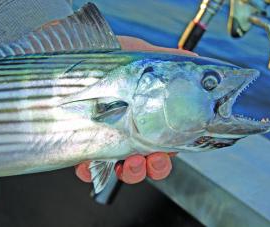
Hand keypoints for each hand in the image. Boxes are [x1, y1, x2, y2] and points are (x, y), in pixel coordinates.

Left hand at [75, 36, 194, 183]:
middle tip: (152, 160)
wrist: (76, 53)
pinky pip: (88, 166)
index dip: (167, 153)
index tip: (167, 153)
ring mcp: (106, 139)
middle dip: (153, 167)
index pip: (162, 142)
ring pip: (122, 167)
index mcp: (146, 118)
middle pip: (147, 160)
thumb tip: (193, 61)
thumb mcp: (139, 55)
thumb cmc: (108, 55)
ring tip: (130, 164)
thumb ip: (165, 61)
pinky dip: (91, 172)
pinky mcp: (84, 143)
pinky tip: (90, 167)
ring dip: (131, 172)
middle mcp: (129, 131)